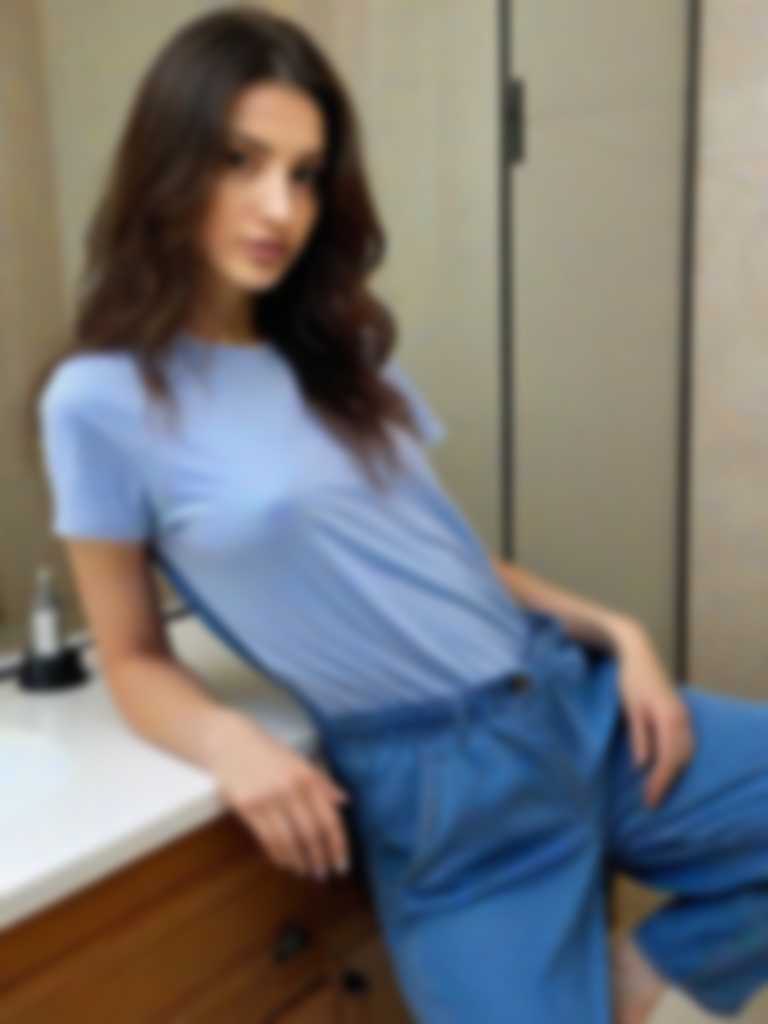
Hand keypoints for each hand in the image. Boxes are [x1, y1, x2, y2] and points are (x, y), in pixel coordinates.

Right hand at [206, 714, 351, 879]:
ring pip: (289, 840)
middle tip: (323, 874)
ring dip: (299, 861)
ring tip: (305, 871)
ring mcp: (268, 798)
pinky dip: (278, 855)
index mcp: (308, 777)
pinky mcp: (247, 806)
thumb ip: (322, 782)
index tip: (342, 866)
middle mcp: (291, 788)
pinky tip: (285, 862)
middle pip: (311, 833)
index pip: (329, 819)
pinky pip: (267, 839)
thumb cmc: (269, 753)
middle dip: (319, 858)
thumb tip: (344, 801)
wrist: (231, 742)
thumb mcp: (299, 762)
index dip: (338, 846)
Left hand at [615, 625, 695, 808]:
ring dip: (675, 773)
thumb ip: (639, 736)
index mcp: (669, 718)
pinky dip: (679, 760)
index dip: (660, 782)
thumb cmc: (630, 679)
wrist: (639, 653)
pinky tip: (668, 769)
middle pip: (681, 759)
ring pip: (687, 753)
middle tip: (652, 802)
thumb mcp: (630, 708)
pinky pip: (686, 744)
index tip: (649, 800)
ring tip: (659, 790)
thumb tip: (642, 766)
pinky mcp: (682, 714)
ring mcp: (685, 716)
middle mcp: (682, 719)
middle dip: (668, 782)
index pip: (668, 759)